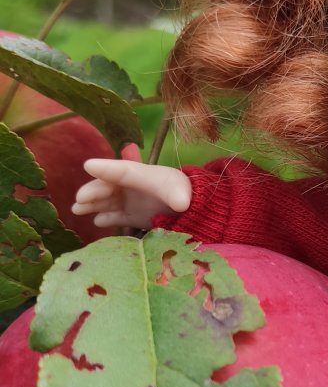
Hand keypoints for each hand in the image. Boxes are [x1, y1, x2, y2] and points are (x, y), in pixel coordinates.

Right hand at [72, 154, 191, 230]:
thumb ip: (178, 196)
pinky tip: (97, 221)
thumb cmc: (183, 191)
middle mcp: (130, 186)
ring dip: (91, 204)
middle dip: (93, 190)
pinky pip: (114, 217)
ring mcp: (128, 201)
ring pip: (106, 201)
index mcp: (141, 175)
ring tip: (78, 209)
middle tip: (80, 198)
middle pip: (108, 186)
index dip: (106, 168)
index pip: (122, 170)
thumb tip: (181, 204)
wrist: (190, 206)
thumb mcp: (180, 191)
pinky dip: (105, 219)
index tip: (89, 165)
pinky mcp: (130, 216)